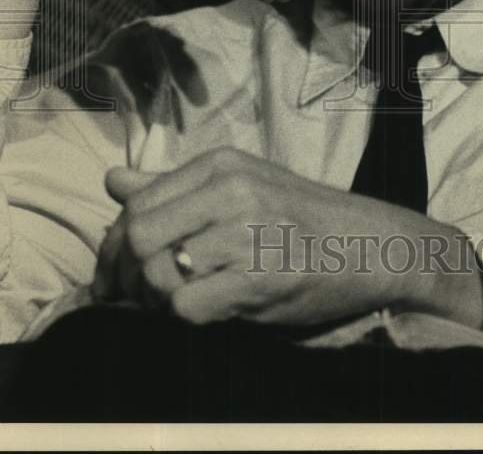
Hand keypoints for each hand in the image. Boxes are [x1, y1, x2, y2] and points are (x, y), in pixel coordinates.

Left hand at [93, 148, 482, 330]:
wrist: (370, 245)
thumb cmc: (299, 219)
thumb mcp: (240, 186)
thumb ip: (173, 186)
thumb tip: (112, 181)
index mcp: (220, 164)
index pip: (135, 203)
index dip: (113, 246)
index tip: (115, 275)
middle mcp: (231, 189)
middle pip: (138, 236)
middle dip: (126, 276)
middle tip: (136, 298)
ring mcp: (249, 231)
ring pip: (159, 273)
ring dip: (156, 301)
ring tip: (175, 304)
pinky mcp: (263, 276)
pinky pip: (189, 306)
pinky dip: (187, 317)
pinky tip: (209, 310)